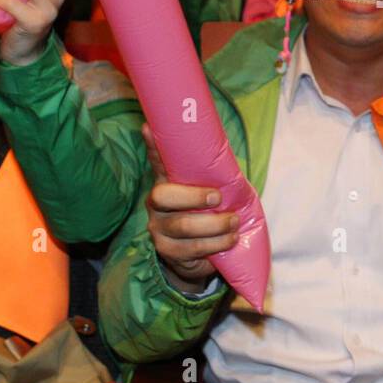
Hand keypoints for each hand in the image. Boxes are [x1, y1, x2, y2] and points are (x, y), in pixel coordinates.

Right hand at [140, 122, 236, 292]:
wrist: (204, 254)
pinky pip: (191, 248)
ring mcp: (158, 227)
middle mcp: (156, 203)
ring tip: (234, 222)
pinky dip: (216, 243)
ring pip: (183, 225)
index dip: (153, 146)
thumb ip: (215, 175)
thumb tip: (229, 158)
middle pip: (163, 196)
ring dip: (215, 224)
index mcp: (167, 181)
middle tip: (217, 197)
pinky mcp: (167, 250)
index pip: (158, 160)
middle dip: (193, 196)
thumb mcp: (215, 190)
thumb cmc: (212, 213)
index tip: (148, 128)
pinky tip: (230, 239)